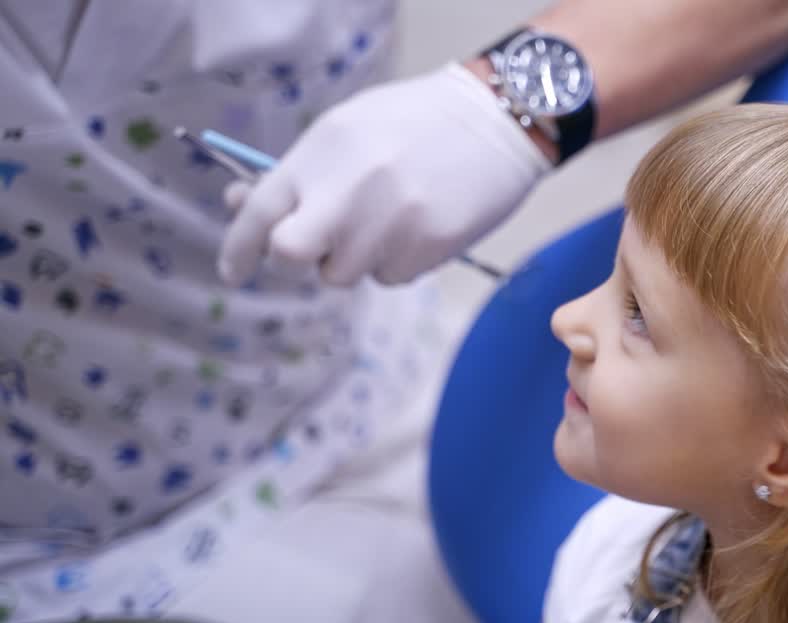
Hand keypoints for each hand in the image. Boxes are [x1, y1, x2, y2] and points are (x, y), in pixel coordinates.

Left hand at [219, 62, 550, 286]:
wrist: (494, 120)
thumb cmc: (413, 124)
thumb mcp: (346, 132)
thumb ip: (299, 172)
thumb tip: (240, 205)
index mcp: (320, 153)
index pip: (257, 212)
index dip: (238, 248)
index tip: (234, 270)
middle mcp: (348, 190)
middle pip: (290, 255)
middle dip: (295, 261)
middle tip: (315, 251)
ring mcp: (389, 223)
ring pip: (344, 274)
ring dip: (356, 258)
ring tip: (390, 217)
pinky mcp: (426, 247)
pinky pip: (391, 277)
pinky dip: (397, 260)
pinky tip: (420, 224)